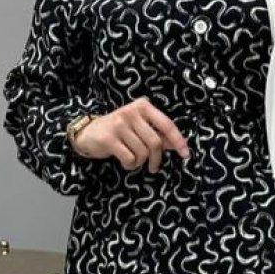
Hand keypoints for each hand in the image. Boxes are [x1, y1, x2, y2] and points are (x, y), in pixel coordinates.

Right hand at [71, 98, 189, 173]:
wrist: (88, 133)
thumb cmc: (120, 131)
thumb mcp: (140, 128)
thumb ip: (159, 134)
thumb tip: (181, 144)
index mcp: (143, 106)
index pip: (167, 125)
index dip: (178, 141)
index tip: (185, 154)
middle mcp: (131, 112)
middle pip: (155, 142)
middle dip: (156, 159)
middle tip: (153, 167)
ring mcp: (119, 124)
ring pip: (142, 152)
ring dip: (140, 163)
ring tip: (133, 160)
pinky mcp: (109, 138)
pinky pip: (129, 158)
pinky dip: (130, 165)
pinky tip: (125, 162)